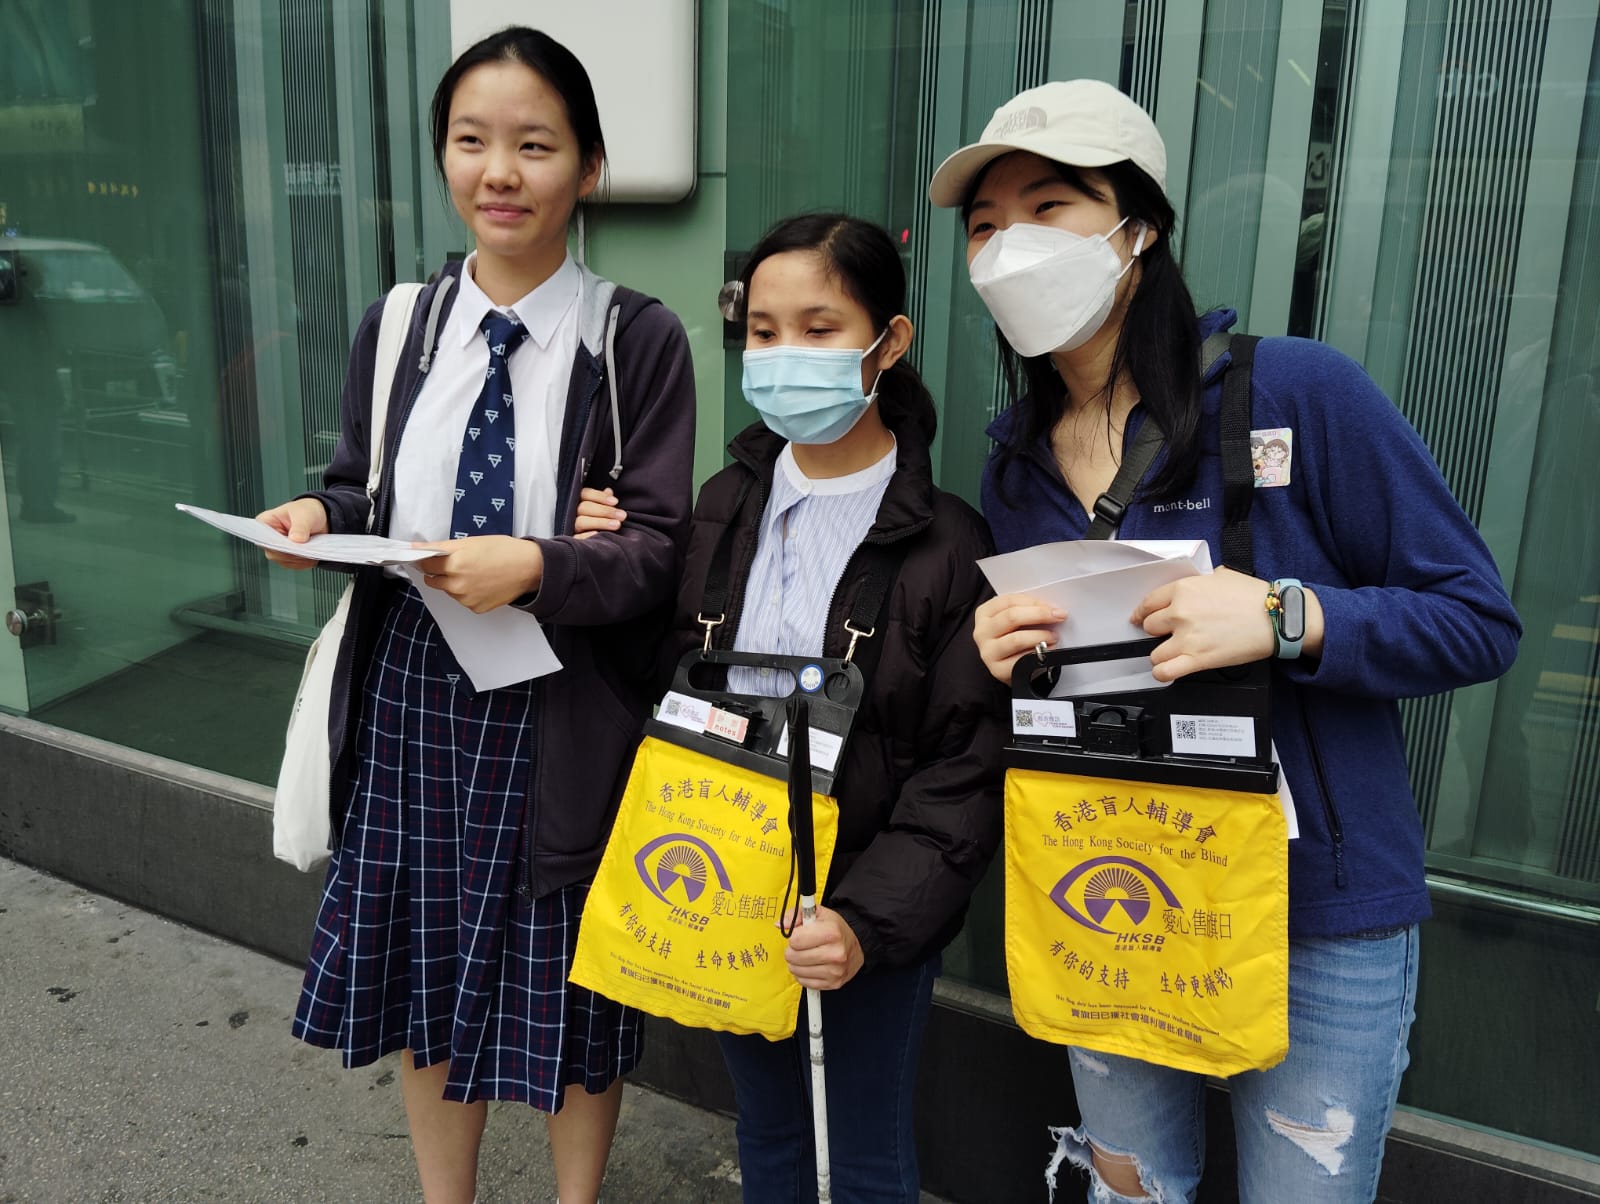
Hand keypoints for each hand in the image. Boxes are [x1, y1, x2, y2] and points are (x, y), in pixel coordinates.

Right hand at [256, 498, 328, 568]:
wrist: (319, 519)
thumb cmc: (306, 511)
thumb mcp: (305, 515)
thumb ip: (300, 527)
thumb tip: (296, 540)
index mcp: (265, 523)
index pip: (264, 538)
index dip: (277, 544)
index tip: (292, 544)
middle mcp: (268, 539)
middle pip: (275, 553)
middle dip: (292, 553)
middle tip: (307, 549)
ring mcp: (277, 550)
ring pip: (285, 561)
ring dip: (300, 558)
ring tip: (312, 550)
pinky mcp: (287, 558)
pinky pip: (295, 565)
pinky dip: (305, 562)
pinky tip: (312, 555)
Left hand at [412, 535, 542, 612]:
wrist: (529, 568)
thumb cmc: (503, 551)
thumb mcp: (470, 542)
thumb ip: (440, 547)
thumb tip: (415, 547)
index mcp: (454, 564)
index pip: (426, 565)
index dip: (427, 559)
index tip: (430, 557)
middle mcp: (457, 584)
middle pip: (434, 580)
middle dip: (441, 572)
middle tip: (459, 563)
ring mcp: (466, 599)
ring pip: (449, 591)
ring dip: (455, 583)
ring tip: (476, 572)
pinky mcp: (476, 608)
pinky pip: (463, 600)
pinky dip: (469, 593)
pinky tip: (482, 583)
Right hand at [573, 487, 625, 540]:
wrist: (592, 546)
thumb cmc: (598, 522)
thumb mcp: (601, 509)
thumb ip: (603, 500)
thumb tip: (609, 491)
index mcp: (578, 502)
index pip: (585, 494)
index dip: (600, 496)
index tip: (615, 502)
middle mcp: (572, 513)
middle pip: (584, 507)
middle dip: (605, 511)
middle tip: (622, 516)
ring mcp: (571, 527)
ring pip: (581, 521)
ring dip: (600, 522)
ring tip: (617, 525)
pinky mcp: (572, 540)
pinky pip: (577, 537)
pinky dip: (587, 535)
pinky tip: (598, 534)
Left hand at [782, 904, 863, 990]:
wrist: (856, 947)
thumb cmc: (835, 929)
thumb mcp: (818, 913)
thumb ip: (796, 914)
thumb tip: (780, 924)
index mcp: (832, 932)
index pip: (795, 939)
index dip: (794, 936)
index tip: (801, 934)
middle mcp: (835, 953)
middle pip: (793, 956)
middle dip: (793, 950)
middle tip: (802, 946)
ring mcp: (835, 971)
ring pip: (796, 970)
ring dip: (797, 963)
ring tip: (807, 955)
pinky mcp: (833, 983)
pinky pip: (804, 982)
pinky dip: (803, 974)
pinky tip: (811, 965)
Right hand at [973, 592, 1067, 684]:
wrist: (1010, 667)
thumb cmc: (1014, 637)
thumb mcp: (1016, 619)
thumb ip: (1029, 609)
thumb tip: (1052, 608)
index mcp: (985, 613)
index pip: (1010, 601)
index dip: (1035, 603)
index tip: (1054, 607)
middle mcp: (982, 631)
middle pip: (1012, 617)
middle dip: (1040, 615)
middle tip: (1059, 617)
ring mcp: (988, 651)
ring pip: (1017, 639)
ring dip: (1040, 636)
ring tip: (1053, 636)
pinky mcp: (997, 669)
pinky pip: (1021, 660)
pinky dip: (1037, 654)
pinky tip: (1047, 650)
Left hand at [1131, 566, 1296, 680]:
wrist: (1276, 617)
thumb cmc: (1254, 596)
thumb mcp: (1220, 576)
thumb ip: (1198, 583)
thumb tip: (1191, 588)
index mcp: (1183, 589)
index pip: (1148, 602)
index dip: (1143, 612)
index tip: (1140, 618)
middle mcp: (1180, 612)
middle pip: (1149, 627)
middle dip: (1158, 631)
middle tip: (1170, 634)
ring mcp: (1187, 637)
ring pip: (1155, 652)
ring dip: (1162, 654)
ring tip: (1173, 653)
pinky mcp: (1198, 659)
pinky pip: (1165, 671)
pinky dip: (1163, 673)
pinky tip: (1168, 671)